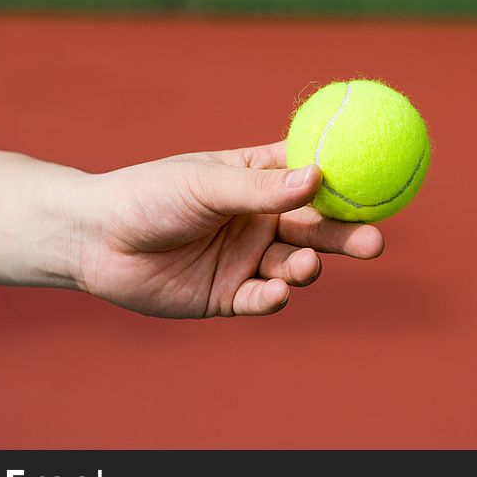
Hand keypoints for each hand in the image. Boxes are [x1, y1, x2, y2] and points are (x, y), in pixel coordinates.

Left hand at [74, 141, 383, 317]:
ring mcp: (246, 259)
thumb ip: (260, 188)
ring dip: (305, 267)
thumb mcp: (205, 183)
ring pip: (294, 265)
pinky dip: (272, 298)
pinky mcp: (229, 296)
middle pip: (316, 227)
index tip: (380, 182)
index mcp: (257, 181)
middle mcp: (259, 220)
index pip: (312, 177)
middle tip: (374, 242)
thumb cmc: (147, 196)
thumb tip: (319, 176)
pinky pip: (262, 300)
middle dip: (347, 235)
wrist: (96, 240)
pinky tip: (274, 292)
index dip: (347, 181)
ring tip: (301, 265)